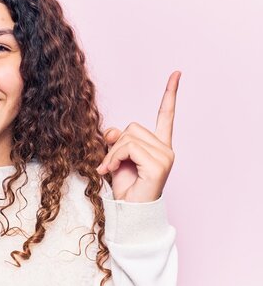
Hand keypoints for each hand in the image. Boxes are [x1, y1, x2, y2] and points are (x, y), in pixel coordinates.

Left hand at [96, 71, 180, 202]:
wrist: (129, 212)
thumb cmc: (124, 186)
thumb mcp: (116, 157)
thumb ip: (116, 140)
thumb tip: (111, 131)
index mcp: (159, 145)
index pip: (166, 116)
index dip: (170, 94)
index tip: (176, 73)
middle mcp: (166, 149)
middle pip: (132, 127)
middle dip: (115, 144)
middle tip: (109, 163)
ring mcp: (165, 157)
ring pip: (127, 137)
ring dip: (112, 153)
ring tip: (110, 168)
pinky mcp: (158, 164)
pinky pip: (128, 147)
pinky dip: (113, 157)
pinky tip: (110, 170)